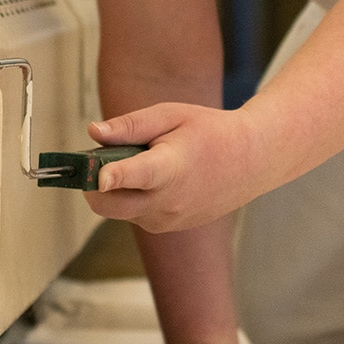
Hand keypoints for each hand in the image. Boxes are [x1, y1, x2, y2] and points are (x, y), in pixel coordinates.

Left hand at [83, 103, 268, 232]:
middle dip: (92, 184)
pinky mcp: (168, 227)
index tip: (97, 175)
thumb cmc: (211, 133)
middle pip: (106, 205)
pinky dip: (134, 198)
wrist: (251, 161)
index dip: (110, 176)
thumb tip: (93, 132)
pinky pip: (136, 215)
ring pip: (118, 210)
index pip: (134, 177)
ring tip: (146, 164)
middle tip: (102, 160)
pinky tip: (159, 179)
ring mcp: (167, 220)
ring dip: (117, 191)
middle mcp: (166, 202)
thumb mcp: (171, 116)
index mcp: (170, 169)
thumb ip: (130, 125)